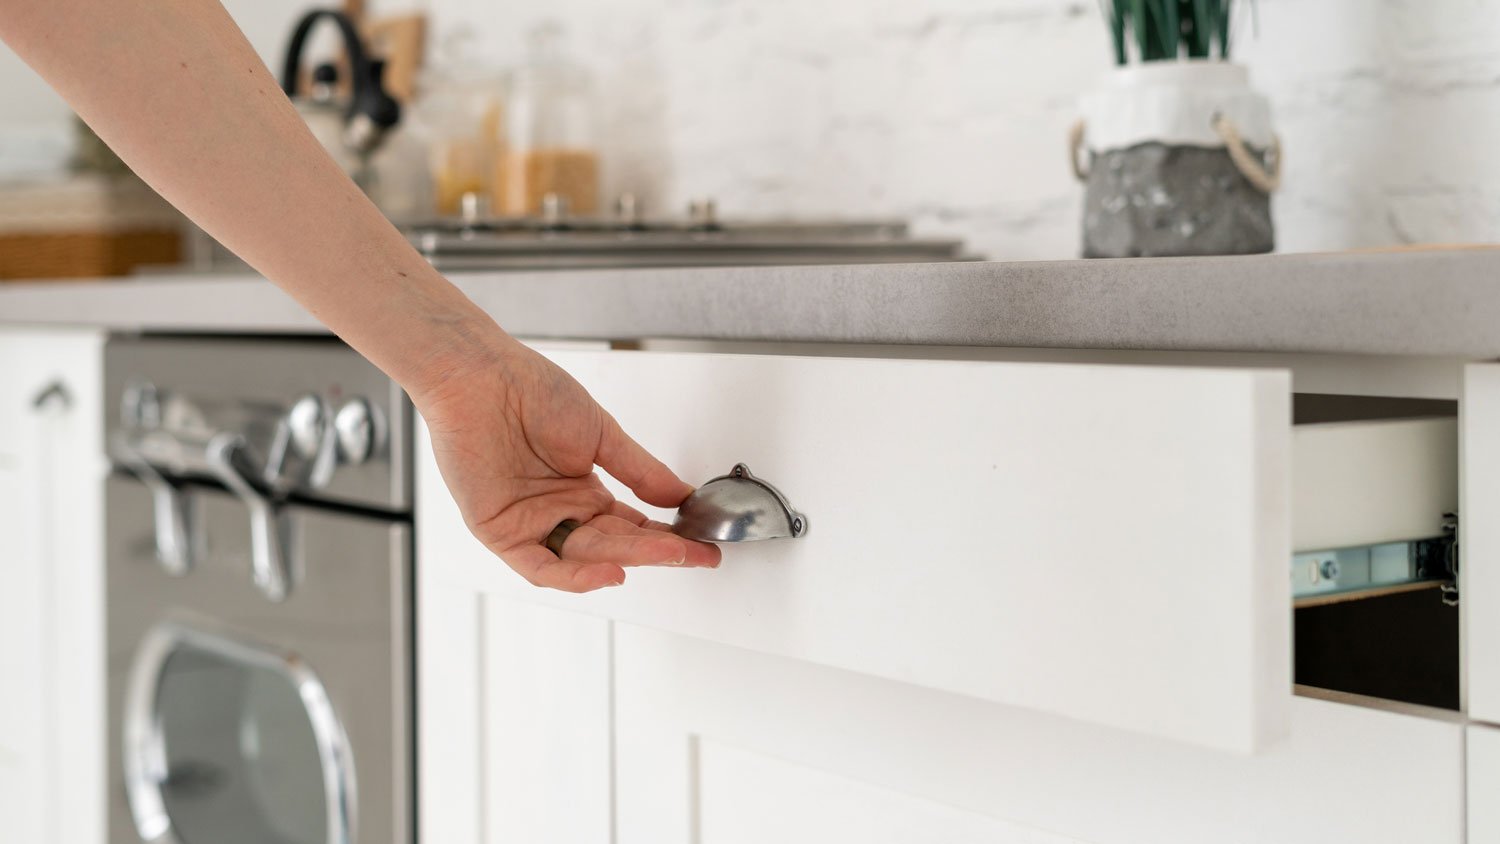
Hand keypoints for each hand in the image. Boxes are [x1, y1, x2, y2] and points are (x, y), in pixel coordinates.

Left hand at [416, 335, 721, 591]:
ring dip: (626, 560)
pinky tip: (610, 573)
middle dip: (656, 551)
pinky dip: (574, 577)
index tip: (701, 545)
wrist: (482, 377)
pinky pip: (540, 567)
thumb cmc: (531, 391)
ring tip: (666, 554)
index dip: (667, 538)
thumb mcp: (602, 434)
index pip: (631, 526)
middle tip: (693, 554)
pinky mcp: (500, 532)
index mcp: (582, 490)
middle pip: (614, 545)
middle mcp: (558, 512)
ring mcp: (530, 524)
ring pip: (583, 559)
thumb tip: (681, 496)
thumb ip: (641, 471)